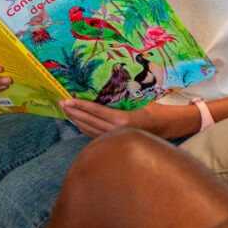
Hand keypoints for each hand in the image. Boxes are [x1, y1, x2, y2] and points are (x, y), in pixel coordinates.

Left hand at [60, 100, 192, 137]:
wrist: (167, 127)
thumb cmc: (155, 109)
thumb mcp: (140, 99)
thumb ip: (121, 98)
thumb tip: (104, 87)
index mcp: (123, 119)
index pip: (95, 111)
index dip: (80, 106)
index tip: (68, 100)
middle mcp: (116, 131)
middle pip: (88, 121)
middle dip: (72, 112)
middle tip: (60, 103)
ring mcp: (115, 138)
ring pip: (89, 129)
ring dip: (76, 120)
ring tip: (65, 110)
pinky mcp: (115, 140)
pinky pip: (94, 134)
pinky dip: (84, 127)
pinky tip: (77, 122)